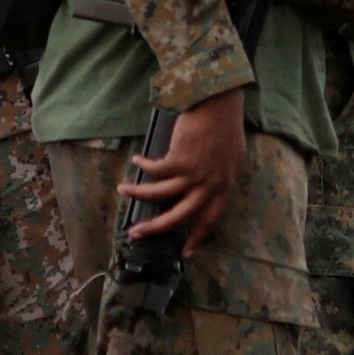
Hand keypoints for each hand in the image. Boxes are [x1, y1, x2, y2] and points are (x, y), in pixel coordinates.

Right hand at [118, 86, 247, 242]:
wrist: (219, 103)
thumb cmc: (225, 124)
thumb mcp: (230, 156)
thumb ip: (219, 174)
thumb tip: (205, 183)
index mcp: (224, 186)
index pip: (210, 219)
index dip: (197, 236)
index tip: (186, 252)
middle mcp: (209, 186)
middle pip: (180, 216)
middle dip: (156, 227)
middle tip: (137, 233)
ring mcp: (194, 175)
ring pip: (160, 195)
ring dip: (138, 193)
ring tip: (122, 190)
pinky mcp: (179, 161)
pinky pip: (154, 171)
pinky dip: (143, 166)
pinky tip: (137, 159)